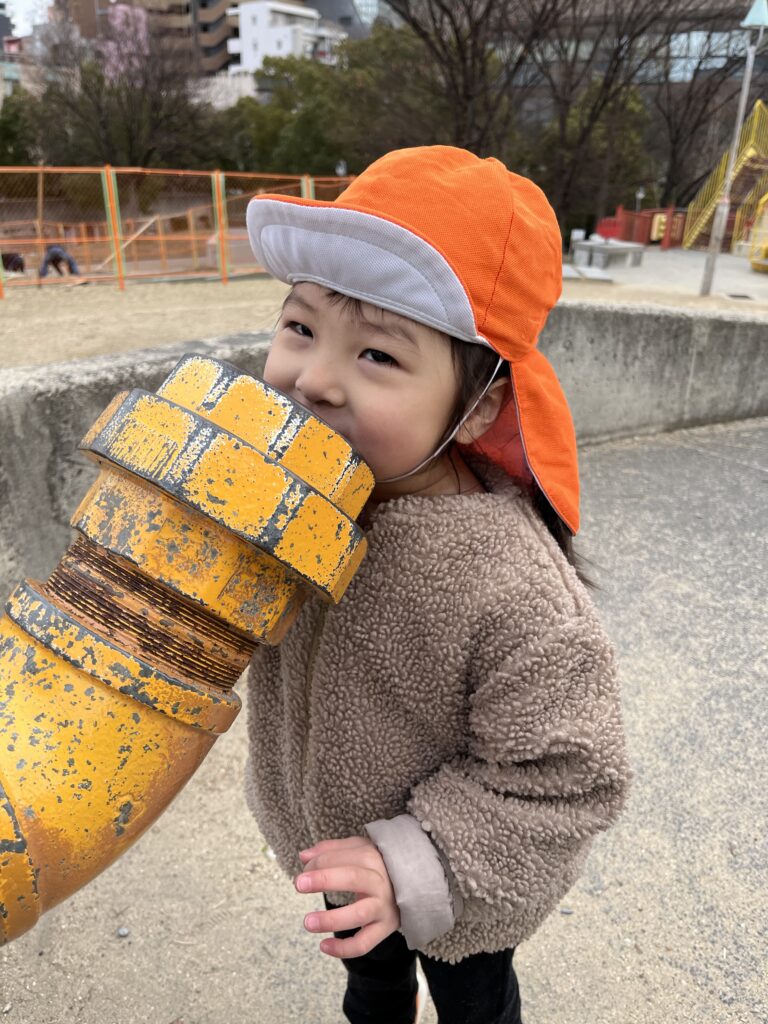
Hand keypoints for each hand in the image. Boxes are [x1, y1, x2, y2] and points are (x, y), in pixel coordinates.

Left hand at [296, 835, 399, 957]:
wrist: (415, 885)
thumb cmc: (378, 865)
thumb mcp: (359, 849)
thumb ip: (330, 850)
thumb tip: (303, 856)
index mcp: (373, 858)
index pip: (343, 857)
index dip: (319, 863)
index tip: (302, 872)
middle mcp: (380, 882)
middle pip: (353, 878)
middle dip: (324, 879)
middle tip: (298, 883)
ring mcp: (384, 907)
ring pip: (359, 914)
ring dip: (332, 919)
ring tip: (308, 921)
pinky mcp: (385, 929)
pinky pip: (365, 943)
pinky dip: (345, 948)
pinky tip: (323, 946)